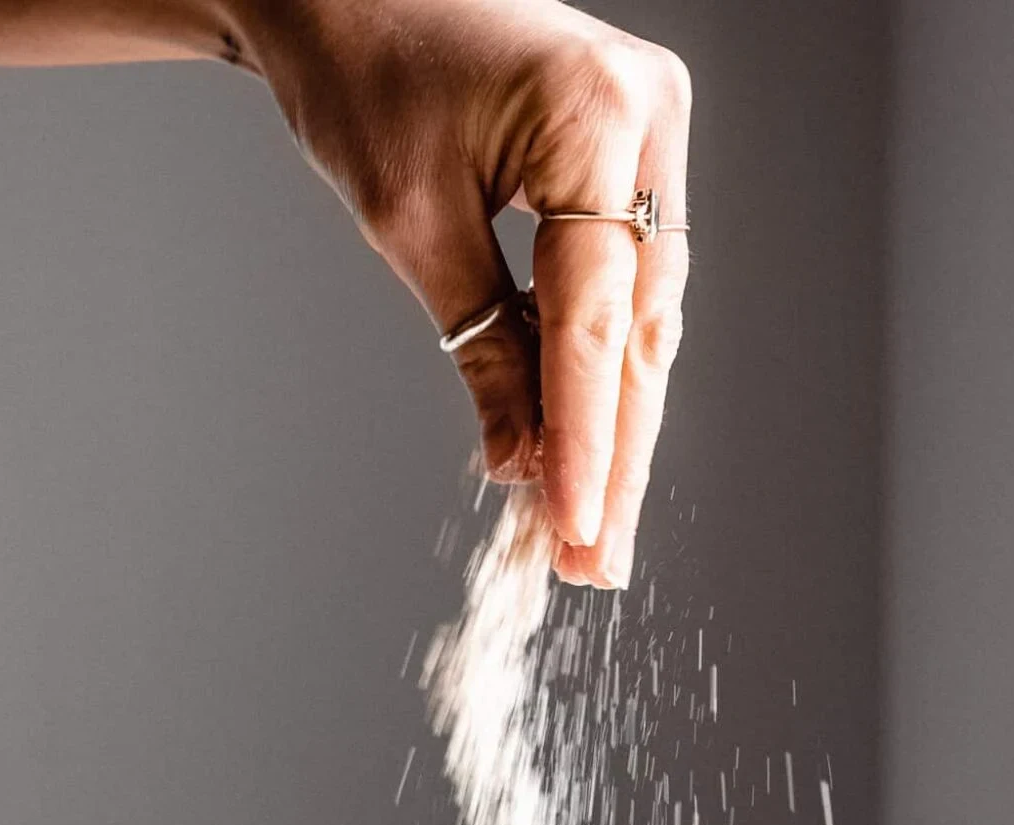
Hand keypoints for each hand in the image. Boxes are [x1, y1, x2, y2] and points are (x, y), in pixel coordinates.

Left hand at [242, 0, 691, 586]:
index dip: (587, 440)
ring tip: (589, 533)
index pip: (597, 318)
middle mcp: (648, 119)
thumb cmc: (361, 71)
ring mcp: (651, 134)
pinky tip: (585, 453)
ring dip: (614, 430)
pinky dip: (599, 370)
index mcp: (597, 117)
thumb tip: (521, 465)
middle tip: (595, 563)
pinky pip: (627, 287)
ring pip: (645, 319)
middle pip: (642, 330)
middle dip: (614, 456)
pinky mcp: (631, 157)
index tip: (577, 532)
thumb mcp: (410, 227)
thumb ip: (480, 348)